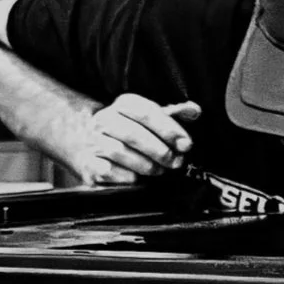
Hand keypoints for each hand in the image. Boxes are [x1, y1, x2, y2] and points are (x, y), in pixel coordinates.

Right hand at [68, 95, 198, 186]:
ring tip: (159, 170)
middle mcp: (105, 120)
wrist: (94, 146)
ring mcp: (94, 142)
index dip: (168, 129)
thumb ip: (175, 116)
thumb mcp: (152, 120)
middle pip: (133, 134)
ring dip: (146, 165)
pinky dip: (127, 176)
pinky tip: (138, 178)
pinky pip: (108, 171)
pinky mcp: (89, 163)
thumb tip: (194, 110)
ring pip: (120, 153)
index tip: (186, 144)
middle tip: (175, 162)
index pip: (145, 112)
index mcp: (123, 105)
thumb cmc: (131, 133)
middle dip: (160, 151)